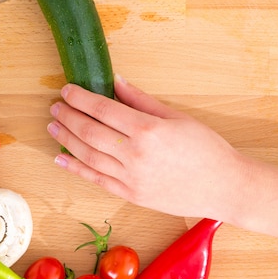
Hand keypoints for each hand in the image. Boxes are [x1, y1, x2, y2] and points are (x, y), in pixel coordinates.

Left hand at [47, 76, 250, 222]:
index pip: (103, 109)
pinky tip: (61, 157)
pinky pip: (96, 180)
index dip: (80, 98)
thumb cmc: (206, 148)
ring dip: (66, 139)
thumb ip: (142, 100)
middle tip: (56, 106)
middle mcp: (134, 155)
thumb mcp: (176, 117)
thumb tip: (116, 82)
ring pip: (87, 155)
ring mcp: (130, 178)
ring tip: (53, 126)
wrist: (224, 187)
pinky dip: (75, 168)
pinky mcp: (130, 195)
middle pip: (90, 132)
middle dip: (68, 116)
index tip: (67, 90)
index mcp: (147, 130)